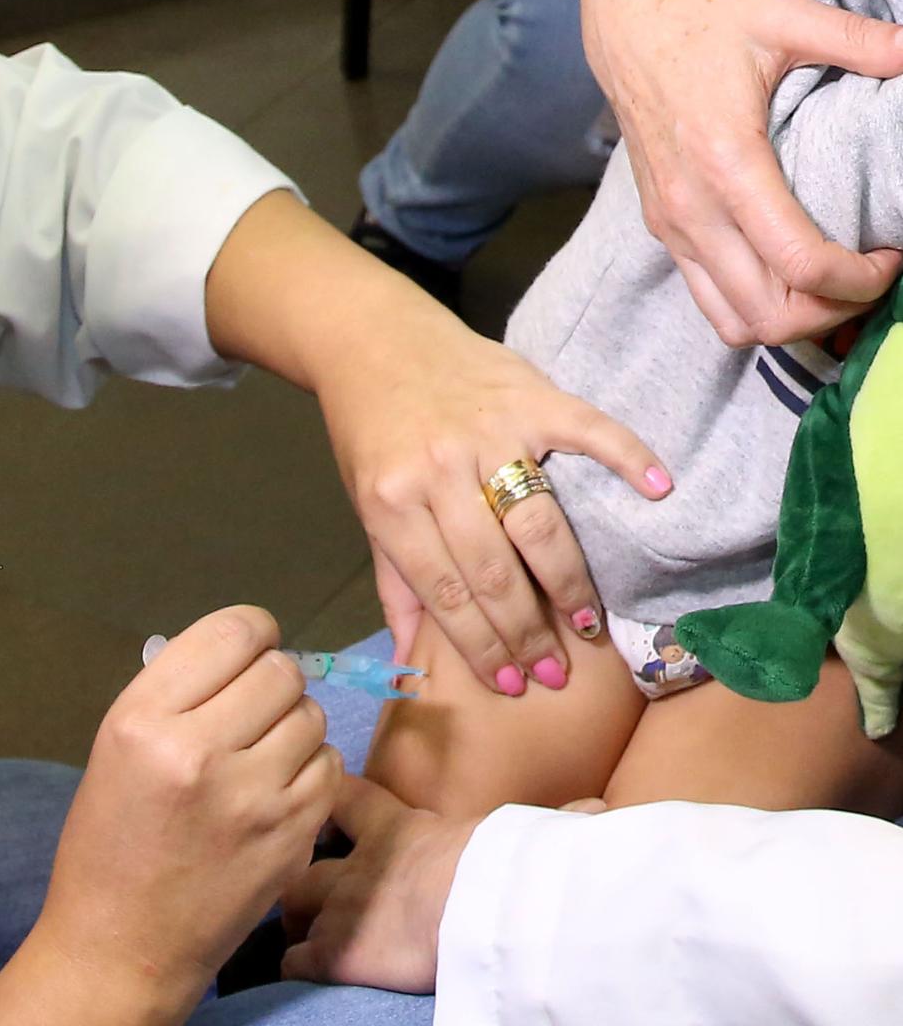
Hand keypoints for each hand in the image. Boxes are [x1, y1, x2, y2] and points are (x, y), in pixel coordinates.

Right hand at [0, 607, 341, 1025]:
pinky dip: (311, 768)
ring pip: (311, 714)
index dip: (253, 634)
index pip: (233, 631)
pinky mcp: (292, 834)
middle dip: (273, 682)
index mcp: (145, 720)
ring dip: (293, 725)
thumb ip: (181, 691)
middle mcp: (200, 750)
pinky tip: (279, 790)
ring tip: (260, 755)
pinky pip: (330, 765)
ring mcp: (253, 796)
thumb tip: (247, 647)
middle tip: (252, 712)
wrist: (122, 950)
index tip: (249, 653)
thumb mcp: (119, 746)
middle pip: (282, 670)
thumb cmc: (111, 842)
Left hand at [281, 781, 606, 992]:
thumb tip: (599, 814)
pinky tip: (302, 975)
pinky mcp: (335, 954)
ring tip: (299, 932)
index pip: (351, 796)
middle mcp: (362, 862)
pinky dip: (294, 968)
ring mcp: (343, 907)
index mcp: (403, 827)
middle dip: (297, 868)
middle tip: (302, 882)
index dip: (332, 795)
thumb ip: (556, 826)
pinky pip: (294, 962)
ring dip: (292, 917)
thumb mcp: (530, 838)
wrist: (484, 908)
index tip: (322, 798)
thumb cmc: (508, 866)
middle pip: (305, 855)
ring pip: (290, 904)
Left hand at [318, 304, 671, 692]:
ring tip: (588, 625)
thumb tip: (411, 661)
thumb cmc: (371, 432)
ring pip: (538, 521)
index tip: (513, 685)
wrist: (373, 341)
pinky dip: (626, 455)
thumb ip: (395, 582)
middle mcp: (440, 469)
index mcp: (392, 502)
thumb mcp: (367, 507)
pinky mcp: (528, 395)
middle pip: (496, 569)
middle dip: (528, 632)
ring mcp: (489, 430)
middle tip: (557, 671)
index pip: (446, 593)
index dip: (482, 647)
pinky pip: (587, 429)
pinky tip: (658, 489)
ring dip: (567, 581)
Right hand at [582, 0, 902, 347]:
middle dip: (830, 312)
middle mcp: (694, 209)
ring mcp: (673, 226)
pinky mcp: (663, 228)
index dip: (858, 279)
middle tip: (868, 277)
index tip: (890, 256)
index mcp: (727, 162)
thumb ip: (857, 39)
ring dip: (790, 321)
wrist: (623, 18)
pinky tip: (787, 277)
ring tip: (829, 287)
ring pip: (735, 323)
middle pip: (768, 315)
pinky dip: (754, 308)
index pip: (799, 263)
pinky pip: (710, 301)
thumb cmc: (699, 14)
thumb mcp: (783, 16)